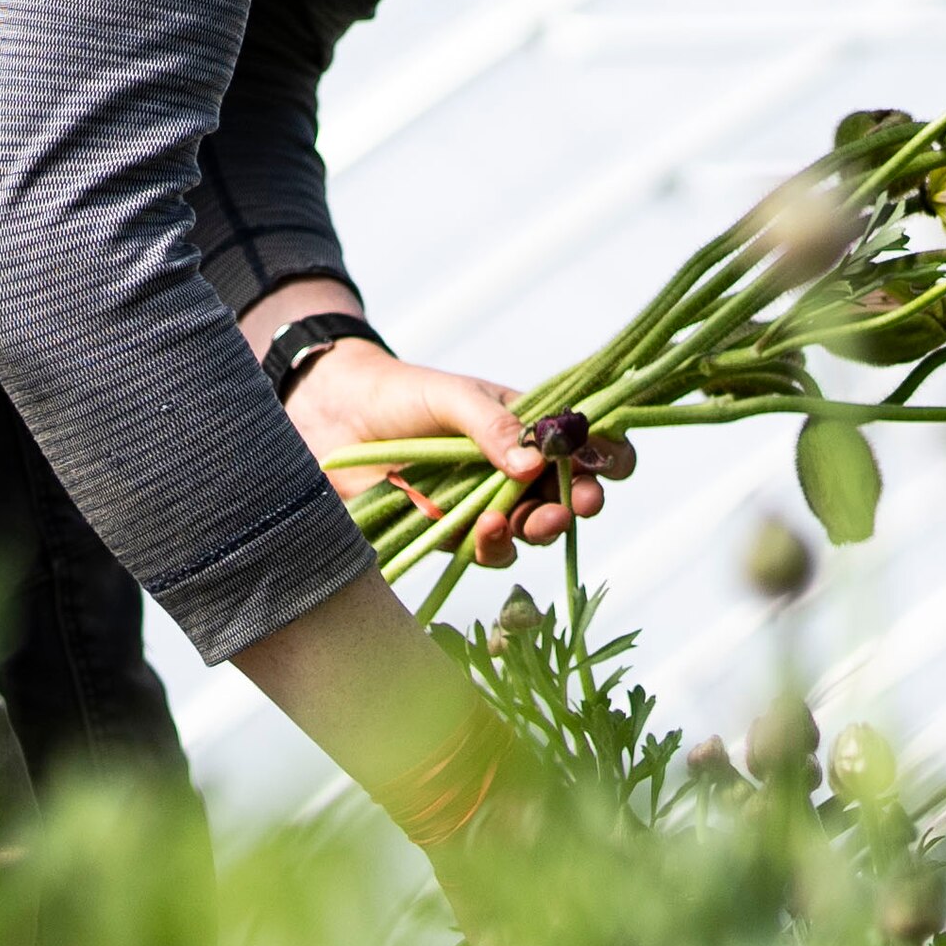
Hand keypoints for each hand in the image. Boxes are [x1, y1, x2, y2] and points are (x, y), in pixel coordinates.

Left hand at [282, 339, 634, 569]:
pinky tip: (485, 529)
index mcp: (528, 428)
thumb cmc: (401, 394)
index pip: (586, 445)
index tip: (610, 465)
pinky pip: (486, 551)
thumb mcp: (454, 396)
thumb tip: (536, 462)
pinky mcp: (451, 533)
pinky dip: (493, 546)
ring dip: (538, 529)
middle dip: (579, 503)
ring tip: (528, 521)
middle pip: (567, 496)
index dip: (608, 457)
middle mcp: (514, 470)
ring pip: (531, 530)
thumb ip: (495, 425)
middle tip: (578, 505)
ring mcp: (485, 503)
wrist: (334, 418)